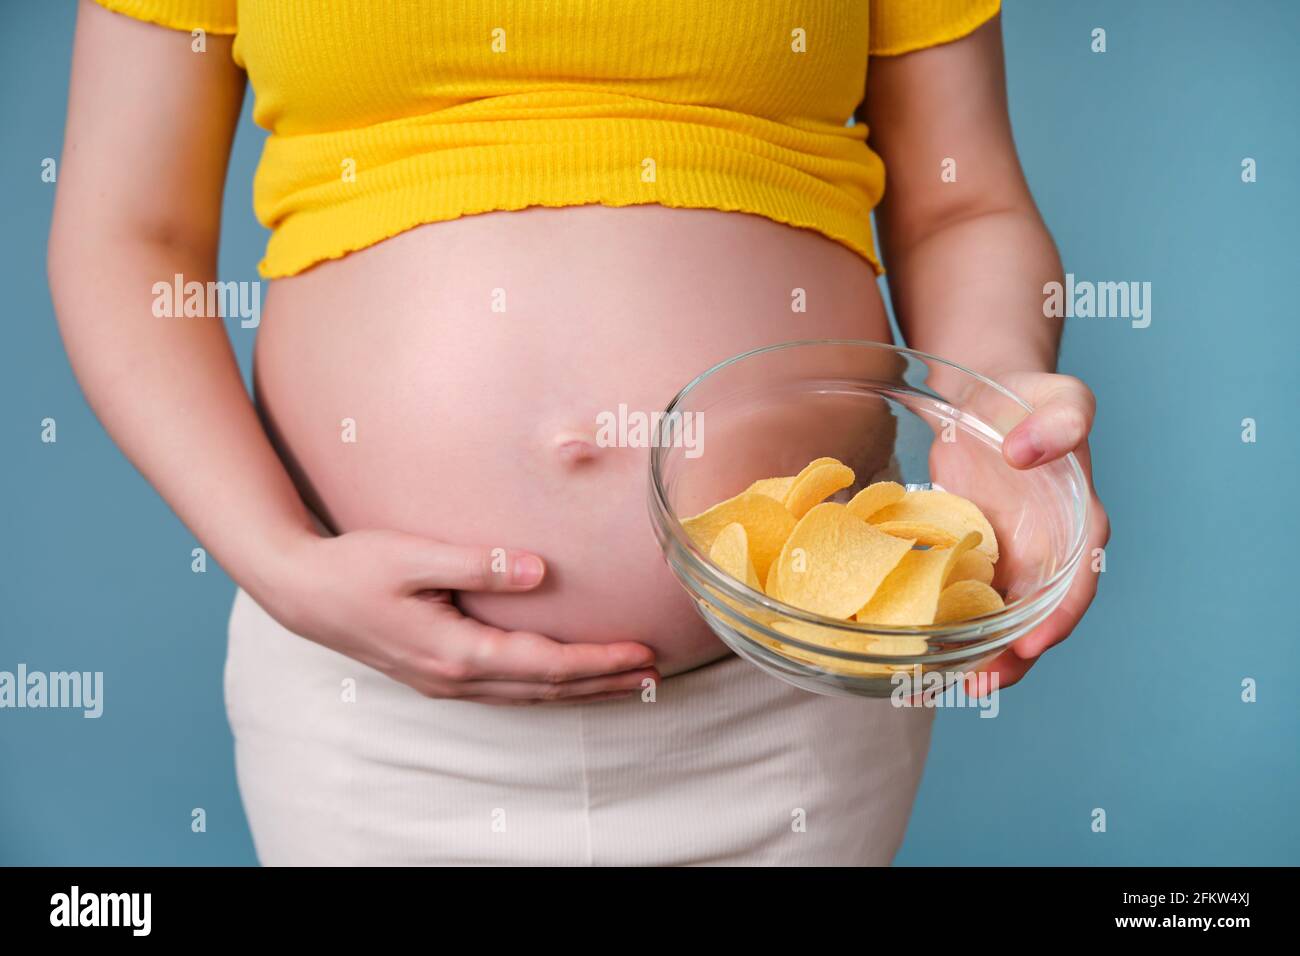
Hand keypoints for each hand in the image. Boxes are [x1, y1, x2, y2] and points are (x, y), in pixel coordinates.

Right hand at [261, 529, 658, 704]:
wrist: (301, 593)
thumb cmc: (354, 568)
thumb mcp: (413, 556)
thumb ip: (480, 564)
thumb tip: (543, 571)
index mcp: (457, 652)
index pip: (547, 663)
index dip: (599, 660)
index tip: (642, 653)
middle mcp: (457, 679)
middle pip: (548, 690)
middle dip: (604, 682)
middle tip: (655, 674)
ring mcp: (447, 683)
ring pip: (530, 696)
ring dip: (581, 690)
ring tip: (627, 682)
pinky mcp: (440, 675)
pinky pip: (509, 691)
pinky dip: (548, 688)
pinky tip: (566, 680)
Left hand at [977, 371, 1109, 687]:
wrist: (989, 399)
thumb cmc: (1029, 399)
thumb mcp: (1059, 397)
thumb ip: (1061, 420)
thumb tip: (1028, 451)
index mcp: (1080, 526)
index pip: (1077, 583)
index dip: (1058, 617)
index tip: (1031, 643)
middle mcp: (1049, 555)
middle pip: (1038, 619)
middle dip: (1014, 657)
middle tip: (982, 685)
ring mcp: (1010, 562)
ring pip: (1001, 622)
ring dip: (981, 657)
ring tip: (948, 685)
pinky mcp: (973, 561)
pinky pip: (965, 603)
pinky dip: (949, 629)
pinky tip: (921, 652)